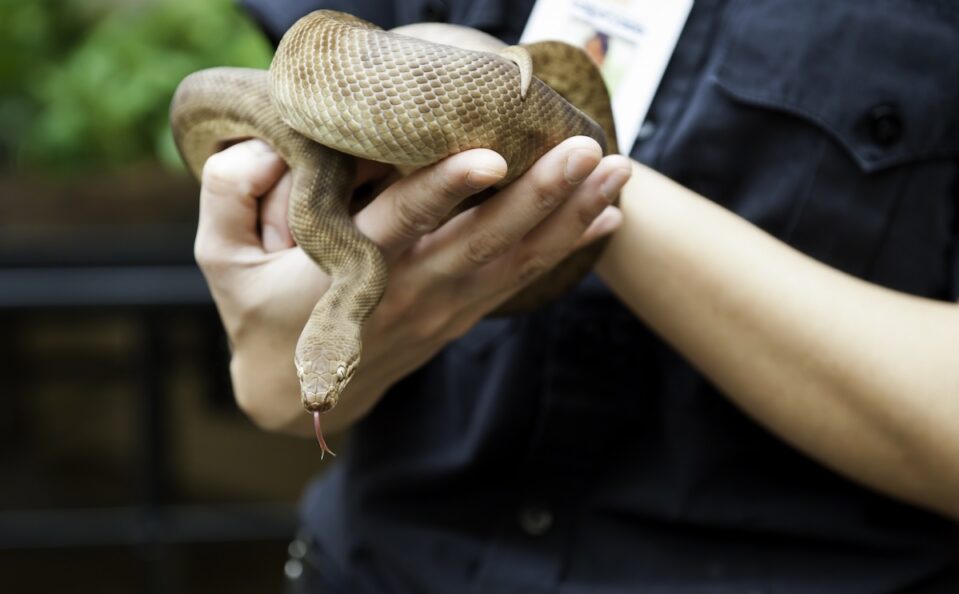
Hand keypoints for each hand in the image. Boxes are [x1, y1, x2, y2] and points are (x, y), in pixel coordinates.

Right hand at [195, 137, 630, 433]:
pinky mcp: (461, 315)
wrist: (295, 400)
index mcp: (351, 274)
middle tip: (588, 151)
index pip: (402, 225)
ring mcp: (443, 308)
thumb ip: (229, 198)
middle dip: (540, 195)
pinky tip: (606, 219)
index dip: (445, 190)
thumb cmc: (258, 317)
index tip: (491, 157)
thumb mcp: (219, 262)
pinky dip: (564, 250)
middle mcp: (409, 290)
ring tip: (617, 174)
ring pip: (514, 261)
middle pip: (482, 242)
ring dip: (569, 217)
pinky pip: (520, 279)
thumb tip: (262, 152)